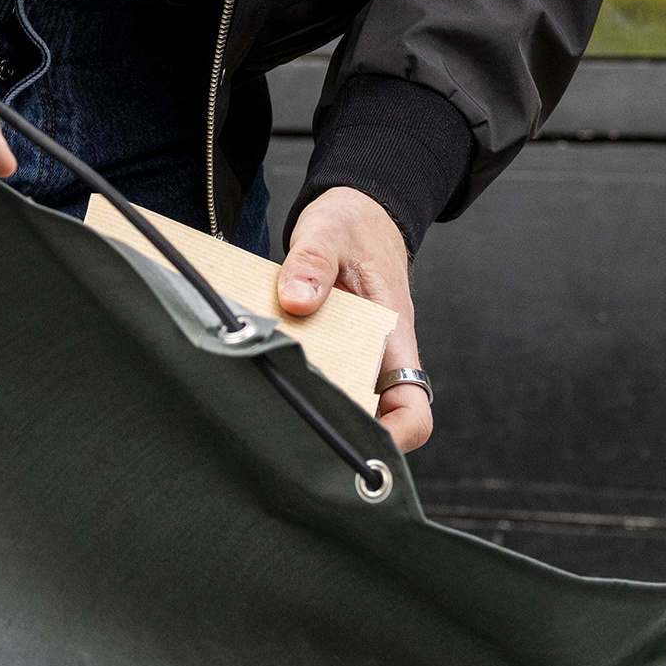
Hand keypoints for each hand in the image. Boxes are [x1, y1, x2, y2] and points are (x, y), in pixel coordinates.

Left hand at [275, 184, 431, 453]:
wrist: (358, 211)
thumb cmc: (354, 224)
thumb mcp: (328, 232)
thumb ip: (312, 262)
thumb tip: (297, 300)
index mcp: (393, 337)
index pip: (412, 409)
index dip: (394, 440)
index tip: (355, 454)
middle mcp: (377, 356)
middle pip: (369, 418)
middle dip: (334, 434)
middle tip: (285, 439)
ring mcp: (353, 355)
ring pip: (337, 400)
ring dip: (307, 407)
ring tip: (261, 413)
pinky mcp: (328, 347)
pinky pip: (313, 374)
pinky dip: (290, 379)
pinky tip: (253, 375)